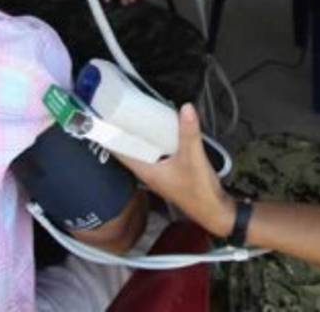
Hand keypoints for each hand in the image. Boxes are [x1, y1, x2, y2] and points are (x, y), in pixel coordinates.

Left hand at [115, 104, 235, 238]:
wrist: (215, 211)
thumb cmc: (199, 191)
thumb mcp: (194, 158)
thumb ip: (189, 133)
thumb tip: (185, 108)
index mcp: (147, 172)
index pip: (121, 154)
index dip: (111, 138)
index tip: (104, 120)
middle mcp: (150, 173)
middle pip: (132, 151)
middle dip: (127, 133)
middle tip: (123, 112)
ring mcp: (160, 174)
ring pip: (145, 152)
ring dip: (143, 138)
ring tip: (141, 117)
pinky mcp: (171, 173)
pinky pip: (158, 154)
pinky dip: (157, 143)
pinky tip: (164, 132)